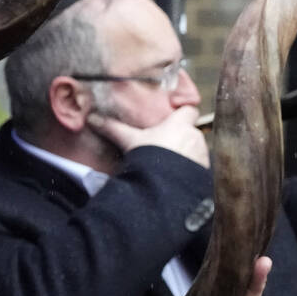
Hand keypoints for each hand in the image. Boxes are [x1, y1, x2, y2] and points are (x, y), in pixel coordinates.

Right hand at [88, 105, 209, 167]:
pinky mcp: (204, 171)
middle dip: (181, 137)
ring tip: (169, 162)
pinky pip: (199, 166)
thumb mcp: (130, 140)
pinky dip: (190, 168)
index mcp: (180, 124)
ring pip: (195, 149)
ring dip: (186, 153)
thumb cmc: (150, 156)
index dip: (183, 111)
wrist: (164, 186)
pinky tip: (177, 175)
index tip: (176, 114)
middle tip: (165, 144)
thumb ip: (113, 128)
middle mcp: (195, 137)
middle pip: (190, 131)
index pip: (189, 109)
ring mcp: (202, 154)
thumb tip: (92, 118)